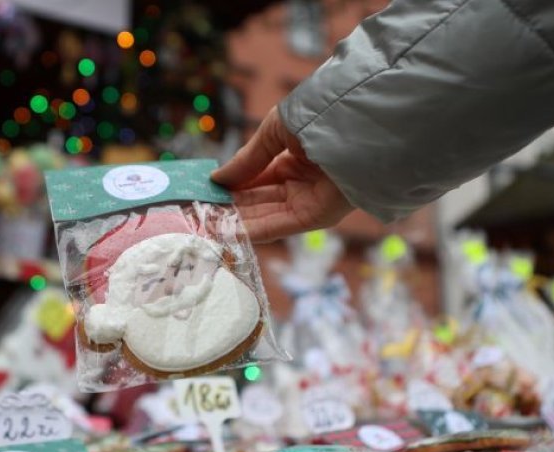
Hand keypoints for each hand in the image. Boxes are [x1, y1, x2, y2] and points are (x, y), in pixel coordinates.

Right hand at [211, 108, 352, 242]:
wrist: (355, 122)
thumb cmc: (317, 116)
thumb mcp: (273, 132)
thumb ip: (247, 160)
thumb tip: (216, 179)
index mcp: (292, 159)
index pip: (255, 179)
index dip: (230, 186)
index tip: (204, 192)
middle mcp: (300, 183)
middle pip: (257, 200)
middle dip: (228, 207)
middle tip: (198, 212)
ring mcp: (307, 201)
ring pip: (264, 215)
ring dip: (235, 221)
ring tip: (204, 224)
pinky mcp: (315, 216)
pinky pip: (278, 226)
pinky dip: (253, 230)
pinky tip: (226, 232)